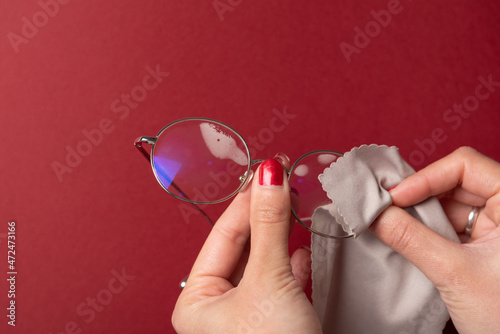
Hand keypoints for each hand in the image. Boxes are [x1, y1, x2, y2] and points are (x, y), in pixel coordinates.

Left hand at [172, 156, 321, 333]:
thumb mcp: (270, 279)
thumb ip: (270, 225)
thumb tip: (269, 175)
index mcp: (197, 299)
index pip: (223, 234)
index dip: (248, 200)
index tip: (268, 169)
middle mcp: (215, 308)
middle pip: (242, 247)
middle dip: (265, 216)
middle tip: (282, 182)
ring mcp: (244, 316)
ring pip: (262, 264)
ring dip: (280, 237)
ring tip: (293, 207)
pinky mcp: (271, 323)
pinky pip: (279, 284)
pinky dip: (293, 265)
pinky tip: (302, 251)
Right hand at [371, 147, 499, 333]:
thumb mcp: (454, 273)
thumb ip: (410, 239)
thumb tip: (373, 213)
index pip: (466, 166)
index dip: (427, 177)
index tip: (395, 198)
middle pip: (454, 183)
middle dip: (417, 197)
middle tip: (385, 209)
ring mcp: (496, 228)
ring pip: (448, 205)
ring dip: (419, 216)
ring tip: (392, 227)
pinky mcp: (483, 245)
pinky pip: (449, 226)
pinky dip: (426, 231)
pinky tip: (406, 239)